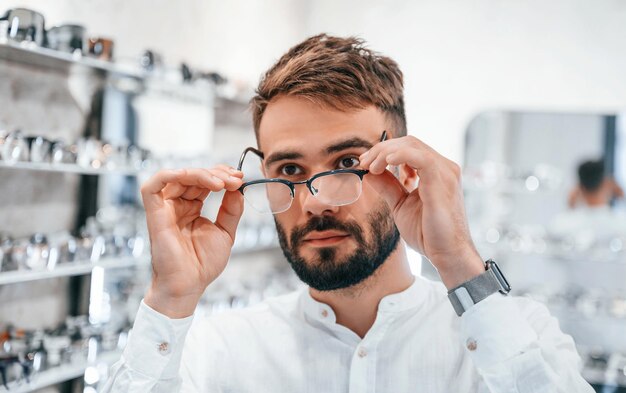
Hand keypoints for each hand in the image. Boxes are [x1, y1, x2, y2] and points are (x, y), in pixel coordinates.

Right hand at [140, 166, 243, 317]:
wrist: (189, 285)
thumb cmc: (203, 264)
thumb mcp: (226, 232)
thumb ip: (231, 210)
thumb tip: (238, 189)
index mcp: (191, 208)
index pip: (204, 181)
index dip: (221, 175)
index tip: (240, 178)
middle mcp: (177, 205)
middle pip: (193, 176)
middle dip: (216, 173)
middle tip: (236, 179)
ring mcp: (165, 208)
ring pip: (178, 176)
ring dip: (202, 174)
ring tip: (222, 183)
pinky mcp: (154, 213)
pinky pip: (152, 186)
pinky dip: (170, 174)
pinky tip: (193, 177)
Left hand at [359, 136, 483, 288]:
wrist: (447, 254)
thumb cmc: (428, 233)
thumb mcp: (400, 205)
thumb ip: (388, 187)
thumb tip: (368, 172)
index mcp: (435, 172)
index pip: (408, 148)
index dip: (384, 151)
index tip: (365, 163)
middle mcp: (443, 168)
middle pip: (408, 142)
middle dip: (381, 149)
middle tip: (364, 163)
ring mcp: (445, 172)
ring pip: (412, 145)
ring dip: (385, 152)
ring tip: (370, 166)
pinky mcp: (442, 181)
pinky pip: (421, 158)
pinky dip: (400, 155)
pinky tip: (386, 163)